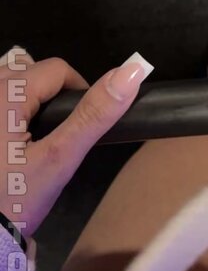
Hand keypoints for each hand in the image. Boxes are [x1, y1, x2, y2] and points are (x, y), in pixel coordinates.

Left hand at [0, 46, 152, 237]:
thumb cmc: (12, 200)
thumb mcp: (58, 160)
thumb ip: (94, 115)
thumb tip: (132, 72)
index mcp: (6, 94)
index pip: (59, 70)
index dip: (80, 94)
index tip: (78, 133)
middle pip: (32, 71)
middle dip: (51, 98)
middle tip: (53, 141)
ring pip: (11, 83)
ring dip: (27, 102)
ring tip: (30, 142)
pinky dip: (9, 113)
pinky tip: (8, 145)